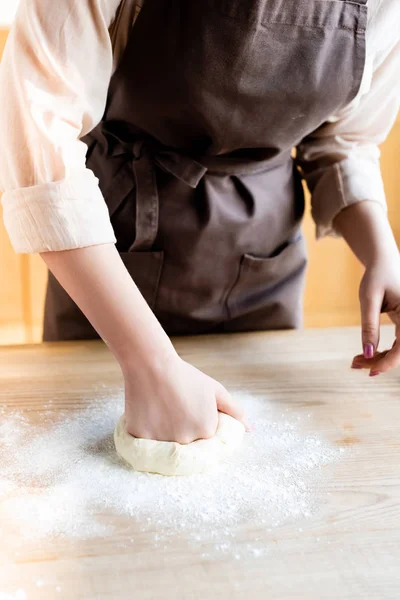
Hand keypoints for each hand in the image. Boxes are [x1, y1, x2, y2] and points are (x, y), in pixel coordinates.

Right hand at [123, 354, 248, 443]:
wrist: (152, 364)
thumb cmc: (186, 376)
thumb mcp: (216, 390)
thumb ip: (235, 411)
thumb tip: (251, 429)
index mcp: (206, 431)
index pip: (206, 440)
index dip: (198, 426)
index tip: (190, 414)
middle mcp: (186, 440)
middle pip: (186, 445)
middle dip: (182, 431)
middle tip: (174, 409)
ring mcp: (162, 441)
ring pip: (165, 446)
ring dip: (164, 433)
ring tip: (161, 409)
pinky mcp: (141, 438)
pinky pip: (146, 442)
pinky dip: (147, 431)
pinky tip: (148, 412)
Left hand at [352, 253, 399, 375]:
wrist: (384, 261)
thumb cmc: (377, 276)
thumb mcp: (369, 299)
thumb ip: (369, 326)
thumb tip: (367, 354)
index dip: (388, 362)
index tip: (369, 371)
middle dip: (380, 362)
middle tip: (354, 364)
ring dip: (381, 358)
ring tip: (356, 361)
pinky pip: (399, 344)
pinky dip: (384, 351)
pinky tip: (367, 354)